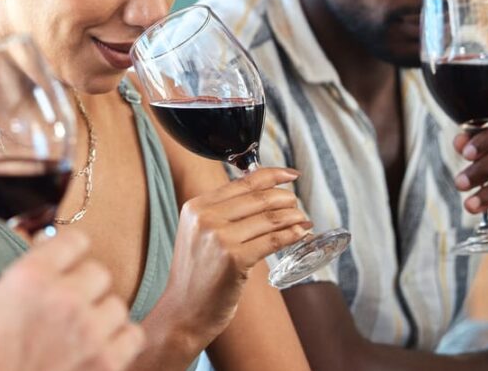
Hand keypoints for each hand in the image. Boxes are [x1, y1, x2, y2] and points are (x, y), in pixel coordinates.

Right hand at [0, 230, 143, 370]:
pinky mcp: (106, 364)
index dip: (71, 252)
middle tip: (68, 307)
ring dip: (101, 316)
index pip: (76, 240)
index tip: (68, 264)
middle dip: (84, 289)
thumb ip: (32, 269)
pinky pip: (132, 336)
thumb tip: (52, 243)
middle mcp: (65, 298)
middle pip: (99, 273)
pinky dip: (118, 341)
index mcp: (33, 275)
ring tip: (82, 331)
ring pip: (117, 305)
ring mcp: (89, 332)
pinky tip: (99, 347)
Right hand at [163, 167, 310, 344]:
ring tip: (304, 220)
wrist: (183, 312)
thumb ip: (220, 214)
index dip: (272, 175)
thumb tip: (261, 197)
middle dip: (286, 198)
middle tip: (297, 204)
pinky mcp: (234, 258)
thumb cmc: (196, 276)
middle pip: (258, 198)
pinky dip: (292, 235)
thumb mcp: (199, 234)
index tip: (291, 175)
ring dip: (294, 217)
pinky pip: (273, 240)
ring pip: (269, 219)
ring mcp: (219, 237)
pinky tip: (301, 234)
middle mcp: (205, 217)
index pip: (242, 182)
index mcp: (196, 206)